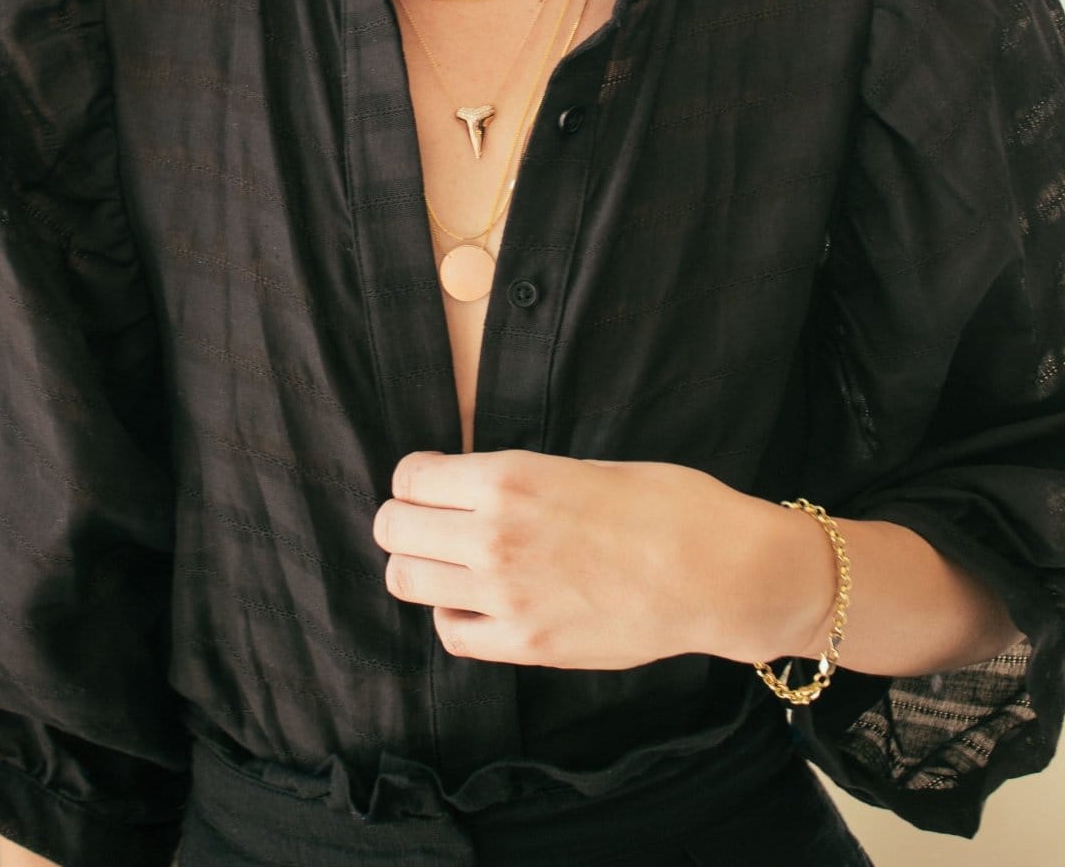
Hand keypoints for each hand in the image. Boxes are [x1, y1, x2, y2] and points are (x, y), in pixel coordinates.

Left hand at [372, 450, 795, 669]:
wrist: (719, 572)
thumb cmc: (666, 504)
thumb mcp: (580, 467)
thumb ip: (517, 481)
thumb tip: (473, 486)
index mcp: (507, 478)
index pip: (410, 476)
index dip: (418, 477)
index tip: (433, 482)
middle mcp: (492, 535)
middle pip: (392, 528)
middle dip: (405, 520)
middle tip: (433, 521)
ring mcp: (505, 595)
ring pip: (406, 581)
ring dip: (420, 566)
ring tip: (453, 561)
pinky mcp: (526, 644)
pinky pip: (451, 632)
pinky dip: (455, 613)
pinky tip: (482, 600)